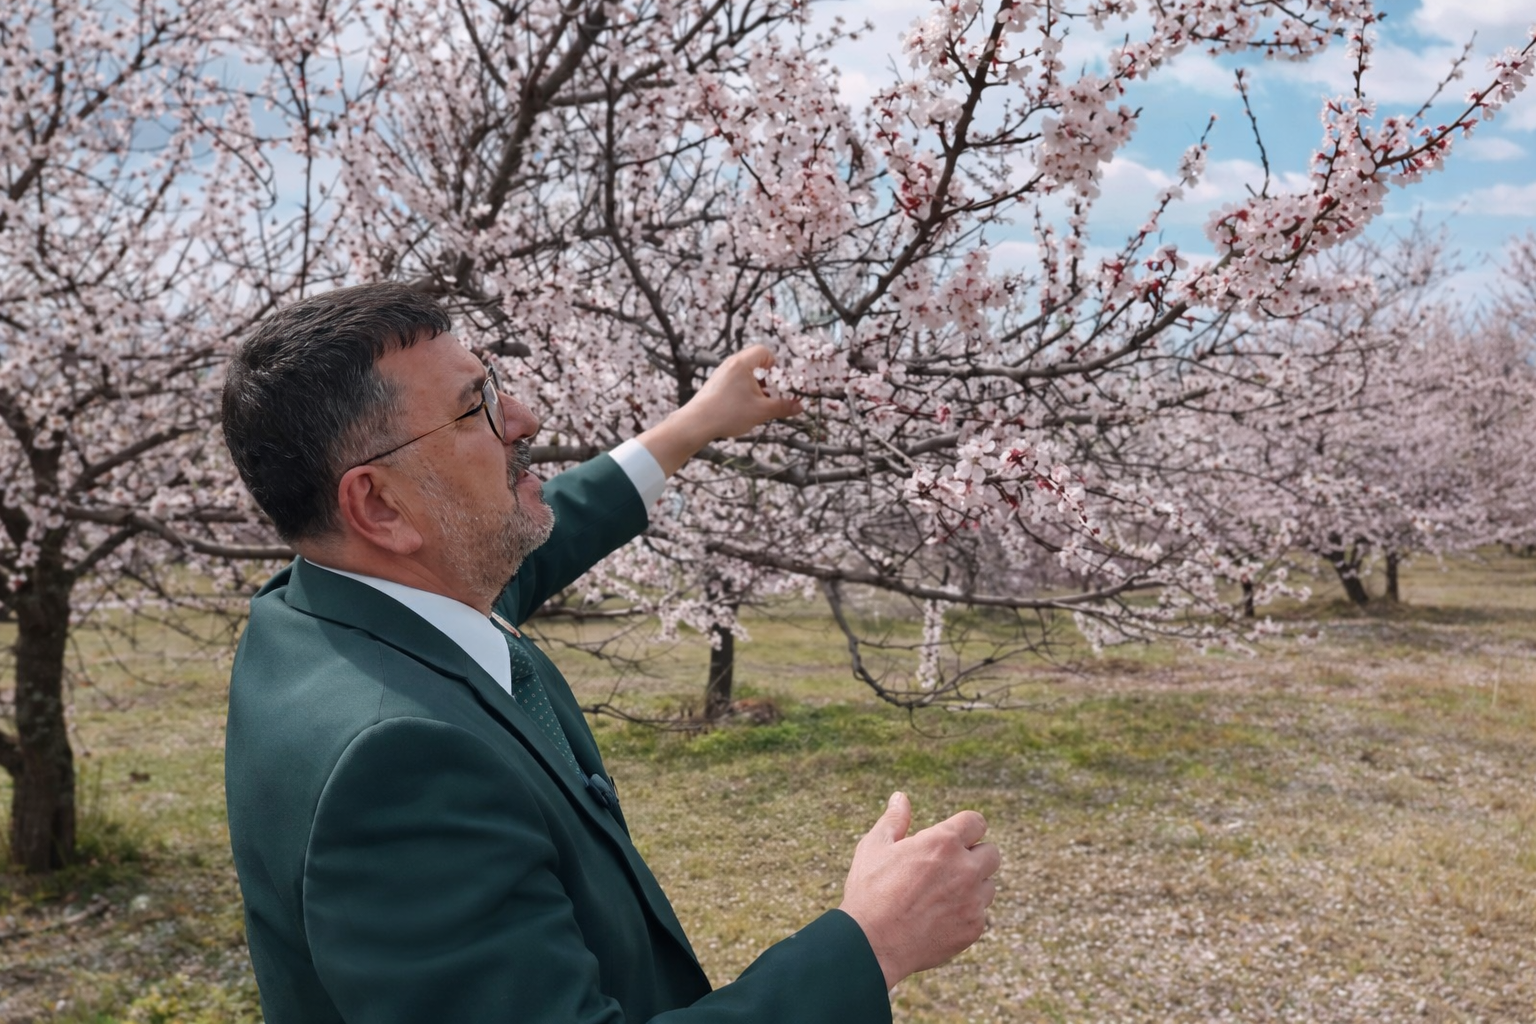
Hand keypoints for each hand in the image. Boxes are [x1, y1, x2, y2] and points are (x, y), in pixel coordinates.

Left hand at [635, 346, 802, 475]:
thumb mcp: (761, 411)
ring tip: (758, 404)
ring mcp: (722, 374)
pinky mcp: (716, 385)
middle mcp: (731, 364)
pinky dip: (744, 392)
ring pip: (746, 374)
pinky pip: (736, 382)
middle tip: (771, 395)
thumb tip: (799, 407)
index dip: (775, 365)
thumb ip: (783, 407)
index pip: (764, 352)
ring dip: (756, 387)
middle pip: (756, 363)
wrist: (696, 423)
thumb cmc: (727, 413)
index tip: (778, 382)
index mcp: (742, 364)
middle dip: (767, 380)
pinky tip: (744, 409)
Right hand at [837, 792, 999, 989]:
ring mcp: (972, 901)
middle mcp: (965, 869)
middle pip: (992, 853)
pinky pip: (980, 914)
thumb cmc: (869, 891)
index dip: (966, 827)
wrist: (871, 944)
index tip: (956, 837)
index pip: (976, 822)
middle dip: (975, 855)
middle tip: (949, 866)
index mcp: (943, 842)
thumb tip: (901, 797)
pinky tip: (939, 918)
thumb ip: (894, 820)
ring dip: (973, 886)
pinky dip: (965, 913)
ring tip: (941, 895)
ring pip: (989, 886)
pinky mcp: (973, 928)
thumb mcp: (875, 847)